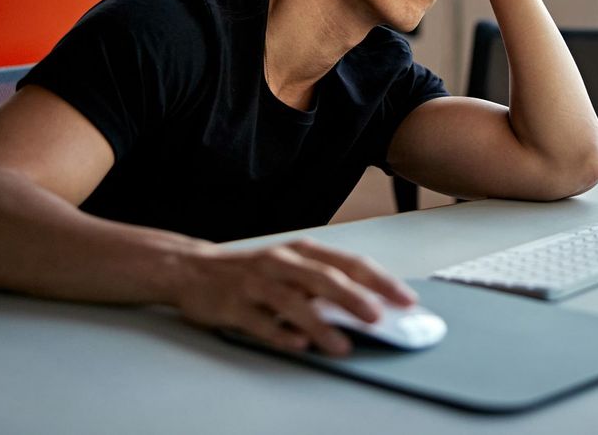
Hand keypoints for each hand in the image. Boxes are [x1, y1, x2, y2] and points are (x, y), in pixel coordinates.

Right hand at [173, 238, 416, 355]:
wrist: (192, 269)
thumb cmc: (252, 271)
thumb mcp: (291, 267)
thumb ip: (325, 284)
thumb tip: (372, 306)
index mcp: (301, 251)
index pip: (348, 263)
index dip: (379, 280)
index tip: (405, 299)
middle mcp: (281, 261)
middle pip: (323, 278)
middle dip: (354, 298)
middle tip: (378, 318)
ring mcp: (255, 283)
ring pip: (291, 301)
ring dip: (319, 324)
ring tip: (341, 345)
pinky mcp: (232, 304)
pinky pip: (258, 321)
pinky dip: (279, 333)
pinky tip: (297, 345)